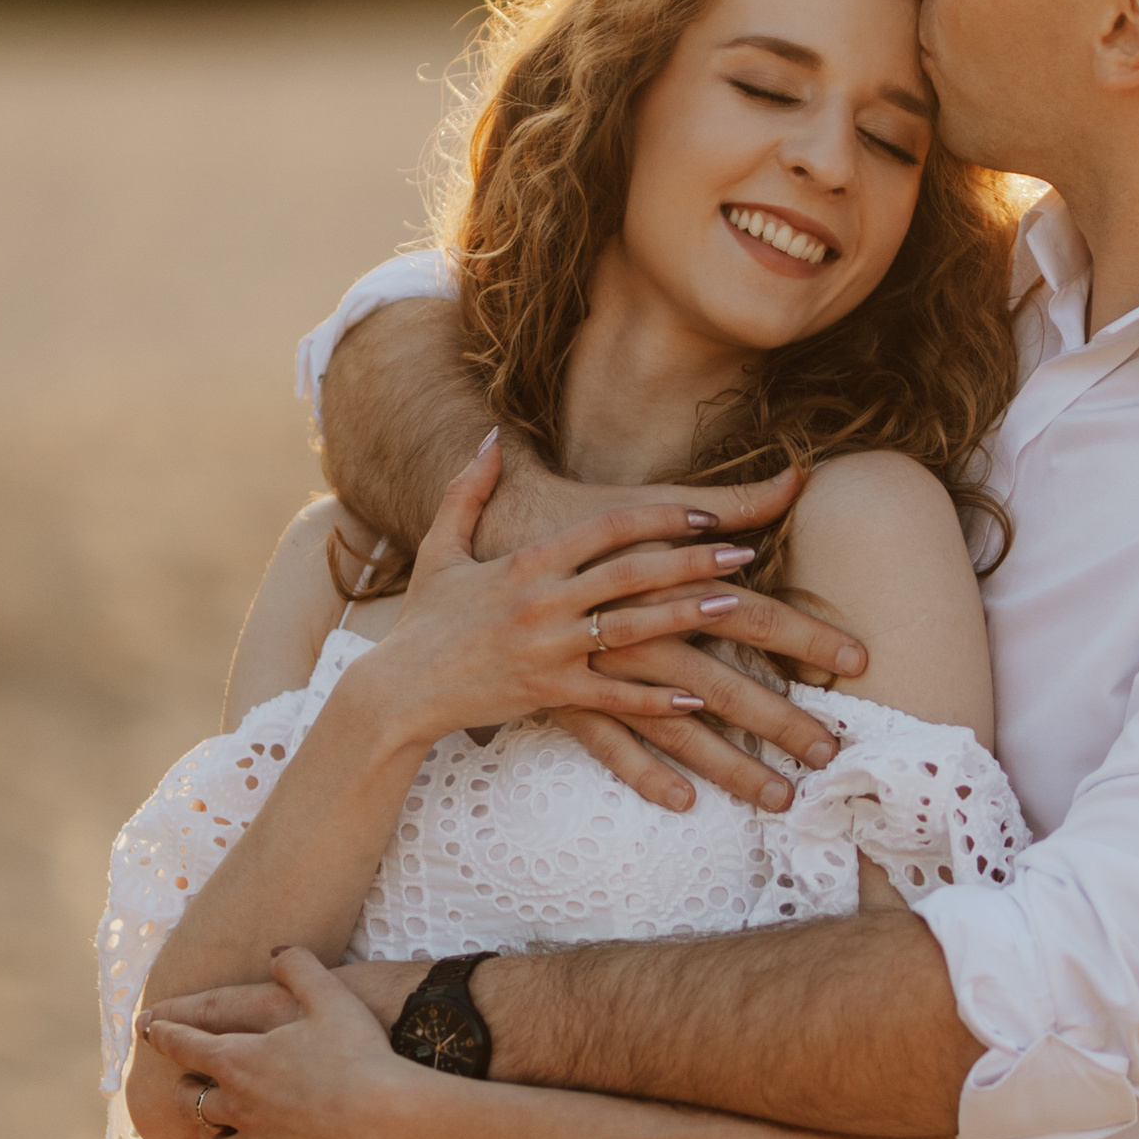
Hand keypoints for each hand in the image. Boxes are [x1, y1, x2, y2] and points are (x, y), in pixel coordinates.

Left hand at [146, 947, 420, 1138]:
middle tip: (189, 1086)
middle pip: (191, 1103)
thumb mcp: (330, 995)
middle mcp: (238, 1106)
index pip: (184, 1045)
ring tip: (224, 1136)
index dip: (163, 1033)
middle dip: (186, 1093)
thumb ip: (298, 967)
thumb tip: (278, 950)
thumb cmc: (358, 1052)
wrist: (389, 1117)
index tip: (147, 1027)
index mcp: (238, 1060)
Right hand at [349, 440, 838, 754]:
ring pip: (630, 631)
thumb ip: (467, 490)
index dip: (659, 520)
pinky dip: (653, 701)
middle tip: (744, 553)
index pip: (606, 529)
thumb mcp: (440, 548)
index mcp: (527, 562)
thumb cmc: (424, 620)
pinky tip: (694, 700)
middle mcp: (542, 601)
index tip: (705, 516)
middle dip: (691, 560)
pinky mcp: (547, 695)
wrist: (395, 690)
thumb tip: (489, 437)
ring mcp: (547, 650)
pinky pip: (610, 698)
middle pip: (630, 574)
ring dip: (686, 617)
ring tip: (735, 605)